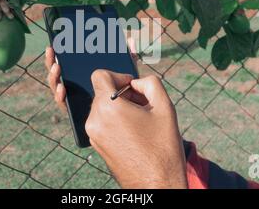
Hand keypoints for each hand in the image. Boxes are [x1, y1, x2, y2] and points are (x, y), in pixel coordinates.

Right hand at [45, 45, 137, 111]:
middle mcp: (74, 87)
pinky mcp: (73, 111)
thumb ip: (127, 60)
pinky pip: (63, 103)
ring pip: (57, 87)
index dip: (58, 55)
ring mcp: (72, 99)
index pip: (67, 64)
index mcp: (83, 76)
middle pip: (58, 73)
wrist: (127, 120)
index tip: (54, 45)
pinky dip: (60, 95)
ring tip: (57, 67)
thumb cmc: (125, 94)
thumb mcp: (126, 75)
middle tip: (51, 51)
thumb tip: (131, 41)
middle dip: (52, 61)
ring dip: (54, 77)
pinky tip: (62, 89)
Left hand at [87, 70, 187, 188]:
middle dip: (122, 94)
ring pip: (103, 107)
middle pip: (102, 92)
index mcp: (108, 107)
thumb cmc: (162, 147)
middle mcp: (94, 120)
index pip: (99, 75)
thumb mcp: (164, 106)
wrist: (156, 184)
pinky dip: (115, 121)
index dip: (118, 75)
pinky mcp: (96, 145)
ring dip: (119, 108)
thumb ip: (150, 83)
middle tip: (143, 106)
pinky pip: (102, 122)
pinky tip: (134, 131)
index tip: (132, 87)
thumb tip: (136, 82)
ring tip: (141, 121)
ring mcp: (93, 135)